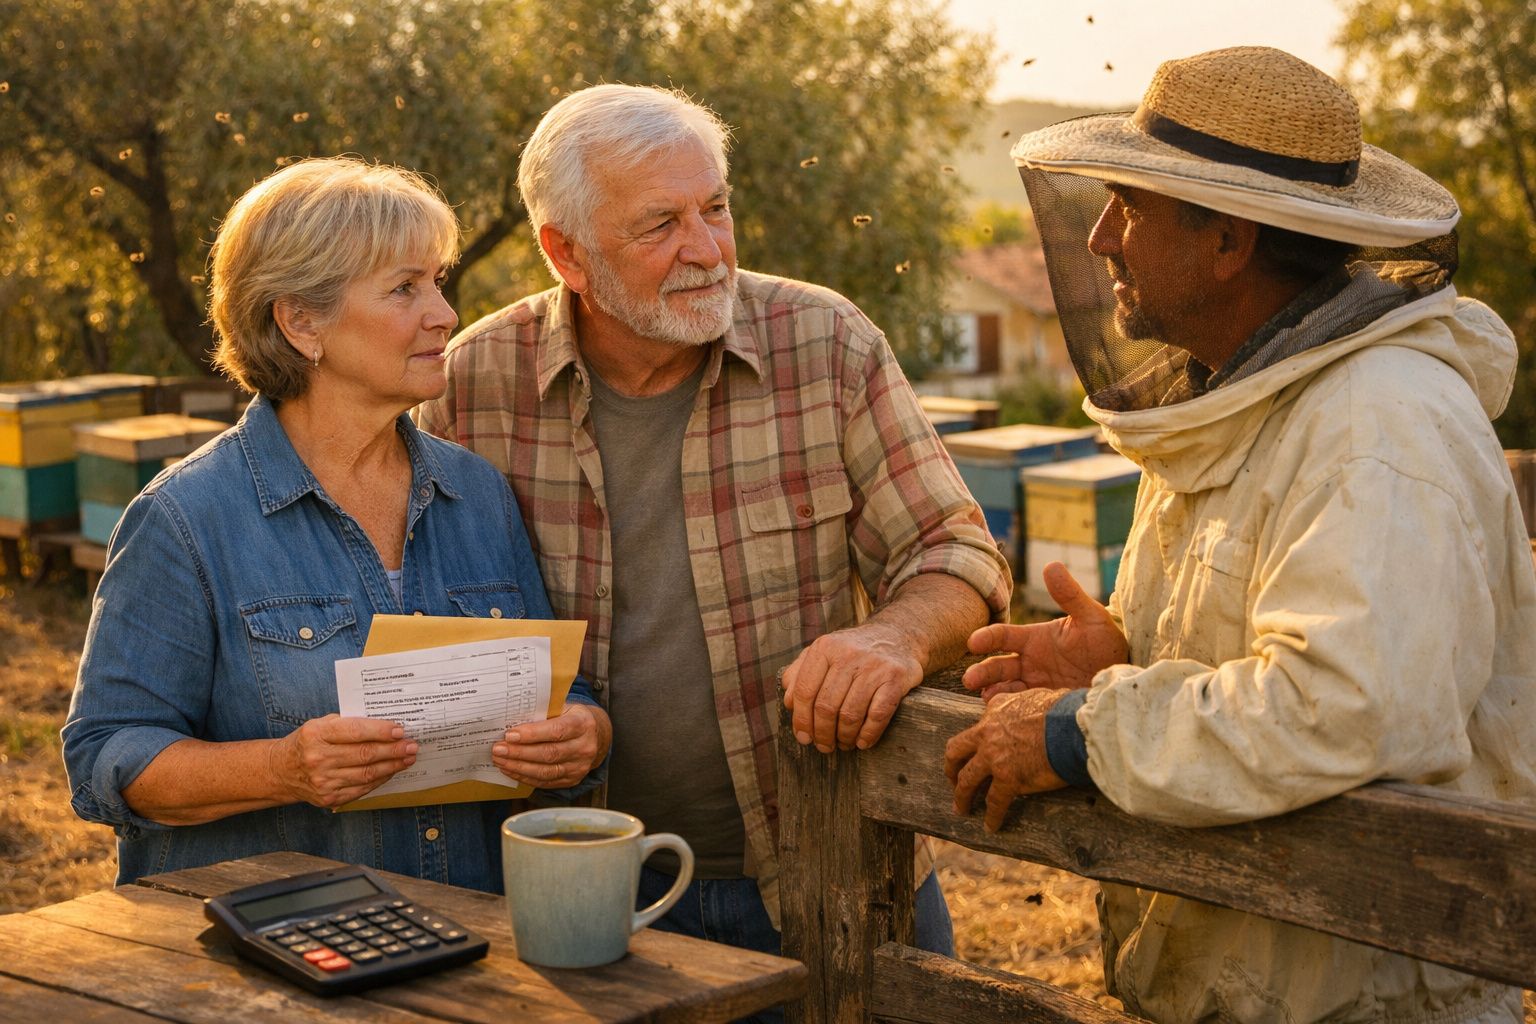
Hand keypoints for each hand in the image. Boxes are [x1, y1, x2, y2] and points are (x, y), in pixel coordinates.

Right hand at [271, 715, 417, 808]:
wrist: (281, 771)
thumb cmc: (307, 742)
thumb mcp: (320, 724)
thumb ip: (348, 723)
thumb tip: (385, 725)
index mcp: (316, 734)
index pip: (355, 731)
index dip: (380, 731)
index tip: (400, 730)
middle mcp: (318, 758)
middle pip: (364, 754)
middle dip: (393, 750)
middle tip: (412, 745)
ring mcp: (323, 781)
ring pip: (366, 773)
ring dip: (392, 766)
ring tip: (408, 758)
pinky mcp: (329, 797)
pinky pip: (361, 788)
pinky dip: (380, 780)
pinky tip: (391, 771)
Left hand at [493, 703, 610, 788]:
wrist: (594, 735)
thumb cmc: (571, 717)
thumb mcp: (563, 707)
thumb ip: (542, 711)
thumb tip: (511, 716)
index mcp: (582, 724)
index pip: (556, 731)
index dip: (532, 734)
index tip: (510, 735)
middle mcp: (584, 747)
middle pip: (549, 753)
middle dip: (519, 753)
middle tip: (498, 749)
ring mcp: (579, 766)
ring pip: (545, 771)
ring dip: (518, 767)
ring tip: (500, 760)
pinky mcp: (572, 780)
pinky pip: (545, 782)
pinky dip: (525, 777)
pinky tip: (511, 770)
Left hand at [782, 622, 922, 752]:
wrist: (896, 636)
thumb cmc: (852, 651)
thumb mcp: (823, 653)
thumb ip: (800, 673)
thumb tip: (789, 703)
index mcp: (825, 648)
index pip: (805, 691)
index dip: (802, 720)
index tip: (803, 737)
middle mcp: (848, 654)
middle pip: (826, 706)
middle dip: (822, 734)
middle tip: (824, 746)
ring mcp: (873, 666)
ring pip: (850, 714)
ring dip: (844, 737)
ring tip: (843, 744)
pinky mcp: (895, 678)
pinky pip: (878, 715)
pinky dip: (868, 734)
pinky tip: (862, 742)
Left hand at [945, 688, 1071, 830]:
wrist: (1073, 726)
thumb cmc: (1064, 710)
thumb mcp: (1035, 696)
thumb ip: (1023, 703)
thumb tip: (1031, 709)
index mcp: (996, 711)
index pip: (978, 726)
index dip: (978, 740)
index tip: (981, 751)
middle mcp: (988, 733)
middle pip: (956, 751)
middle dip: (951, 767)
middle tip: (953, 779)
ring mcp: (995, 757)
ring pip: (967, 780)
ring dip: (961, 797)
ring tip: (961, 809)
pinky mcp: (1008, 779)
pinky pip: (995, 802)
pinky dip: (992, 817)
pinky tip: (991, 826)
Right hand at [963, 562, 1127, 701]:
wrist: (1123, 676)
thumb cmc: (1107, 642)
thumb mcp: (1091, 616)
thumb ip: (1069, 594)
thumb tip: (1051, 564)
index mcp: (1034, 639)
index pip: (1002, 636)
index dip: (986, 638)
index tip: (973, 643)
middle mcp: (1029, 662)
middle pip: (997, 666)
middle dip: (982, 672)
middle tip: (970, 680)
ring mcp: (1035, 685)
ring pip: (1005, 688)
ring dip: (993, 692)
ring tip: (988, 697)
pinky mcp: (1044, 705)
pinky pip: (1022, 707)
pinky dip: (1012, 708)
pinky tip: (1008, 711)